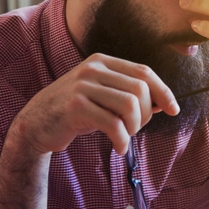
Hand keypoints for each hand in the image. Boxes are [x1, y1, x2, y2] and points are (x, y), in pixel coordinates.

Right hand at [8, 53, 178, 154]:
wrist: (35, 124)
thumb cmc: (75, 112)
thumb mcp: (101, 96)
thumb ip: (127, 94)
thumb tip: (163, 103)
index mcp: (102, 61)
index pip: (144, 72)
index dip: (163, 91)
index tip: (173, 109)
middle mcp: (93, 69)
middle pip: (140, 89)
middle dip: (146, 114)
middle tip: (135, 129)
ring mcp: (83, 86)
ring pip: (129, 105)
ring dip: (134, 128)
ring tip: (125, 137)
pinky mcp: (76, 106)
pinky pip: (113, 124)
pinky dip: (122, 140)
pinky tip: (118, 147)